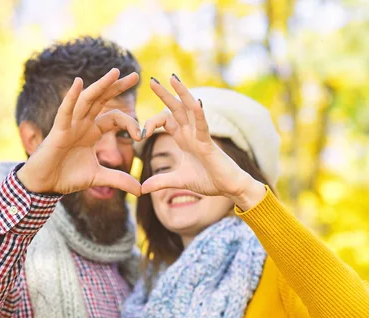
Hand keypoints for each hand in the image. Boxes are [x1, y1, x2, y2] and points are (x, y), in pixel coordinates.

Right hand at [17, 69, 142, 195]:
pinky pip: (65, 112)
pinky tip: (78, 83)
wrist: (44, 185)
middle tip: (135, 75)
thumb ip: (119, 180)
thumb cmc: (66, 177)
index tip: (141, 136)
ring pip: (87, 101)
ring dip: (101, 85)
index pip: (115, 119)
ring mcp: (70, 125)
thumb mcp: (98, 177)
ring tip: (115, 72)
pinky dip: (71, 97)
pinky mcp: (58, 131)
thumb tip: (141, 190)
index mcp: (92, 132)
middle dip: (118, 87)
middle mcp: (82, 124)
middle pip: (102, 100)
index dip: (130, 124)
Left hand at [141, 76, 265, 209]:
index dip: (151, 123)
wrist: (228, 188)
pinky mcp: (209, 143)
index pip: (165, 120)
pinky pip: (203, 126)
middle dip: (164, 94)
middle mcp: (191, 133)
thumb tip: (141, 188)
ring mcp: (200, 136)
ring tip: (173, 78)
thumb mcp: (178, 181)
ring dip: (182, 93)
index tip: (140, 134)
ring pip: (190, 110)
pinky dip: (199, 114)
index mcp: (183, 138)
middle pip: (176, 108)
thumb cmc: (208, 180)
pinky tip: (195, 102)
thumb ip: (160, 182)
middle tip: (151, 80)